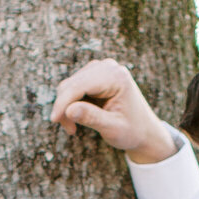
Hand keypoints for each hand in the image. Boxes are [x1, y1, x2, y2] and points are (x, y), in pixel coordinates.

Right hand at [51, 61, 177, 165]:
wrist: (144, 131)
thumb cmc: (132, 131)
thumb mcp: (113, 129)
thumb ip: (92, 118)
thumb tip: (68, 110)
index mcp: (116, 77)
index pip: (80, 85)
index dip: (63, 102)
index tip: (54, 120)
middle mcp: (108, 67)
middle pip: (71, 84)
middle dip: (65, 107)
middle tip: (69, 130)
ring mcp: (101, 69)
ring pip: (69, 85)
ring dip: (66, 107)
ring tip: (74, 127)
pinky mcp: (95, 75)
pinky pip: (73, 87)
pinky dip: (71, 103)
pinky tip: (78, 117)